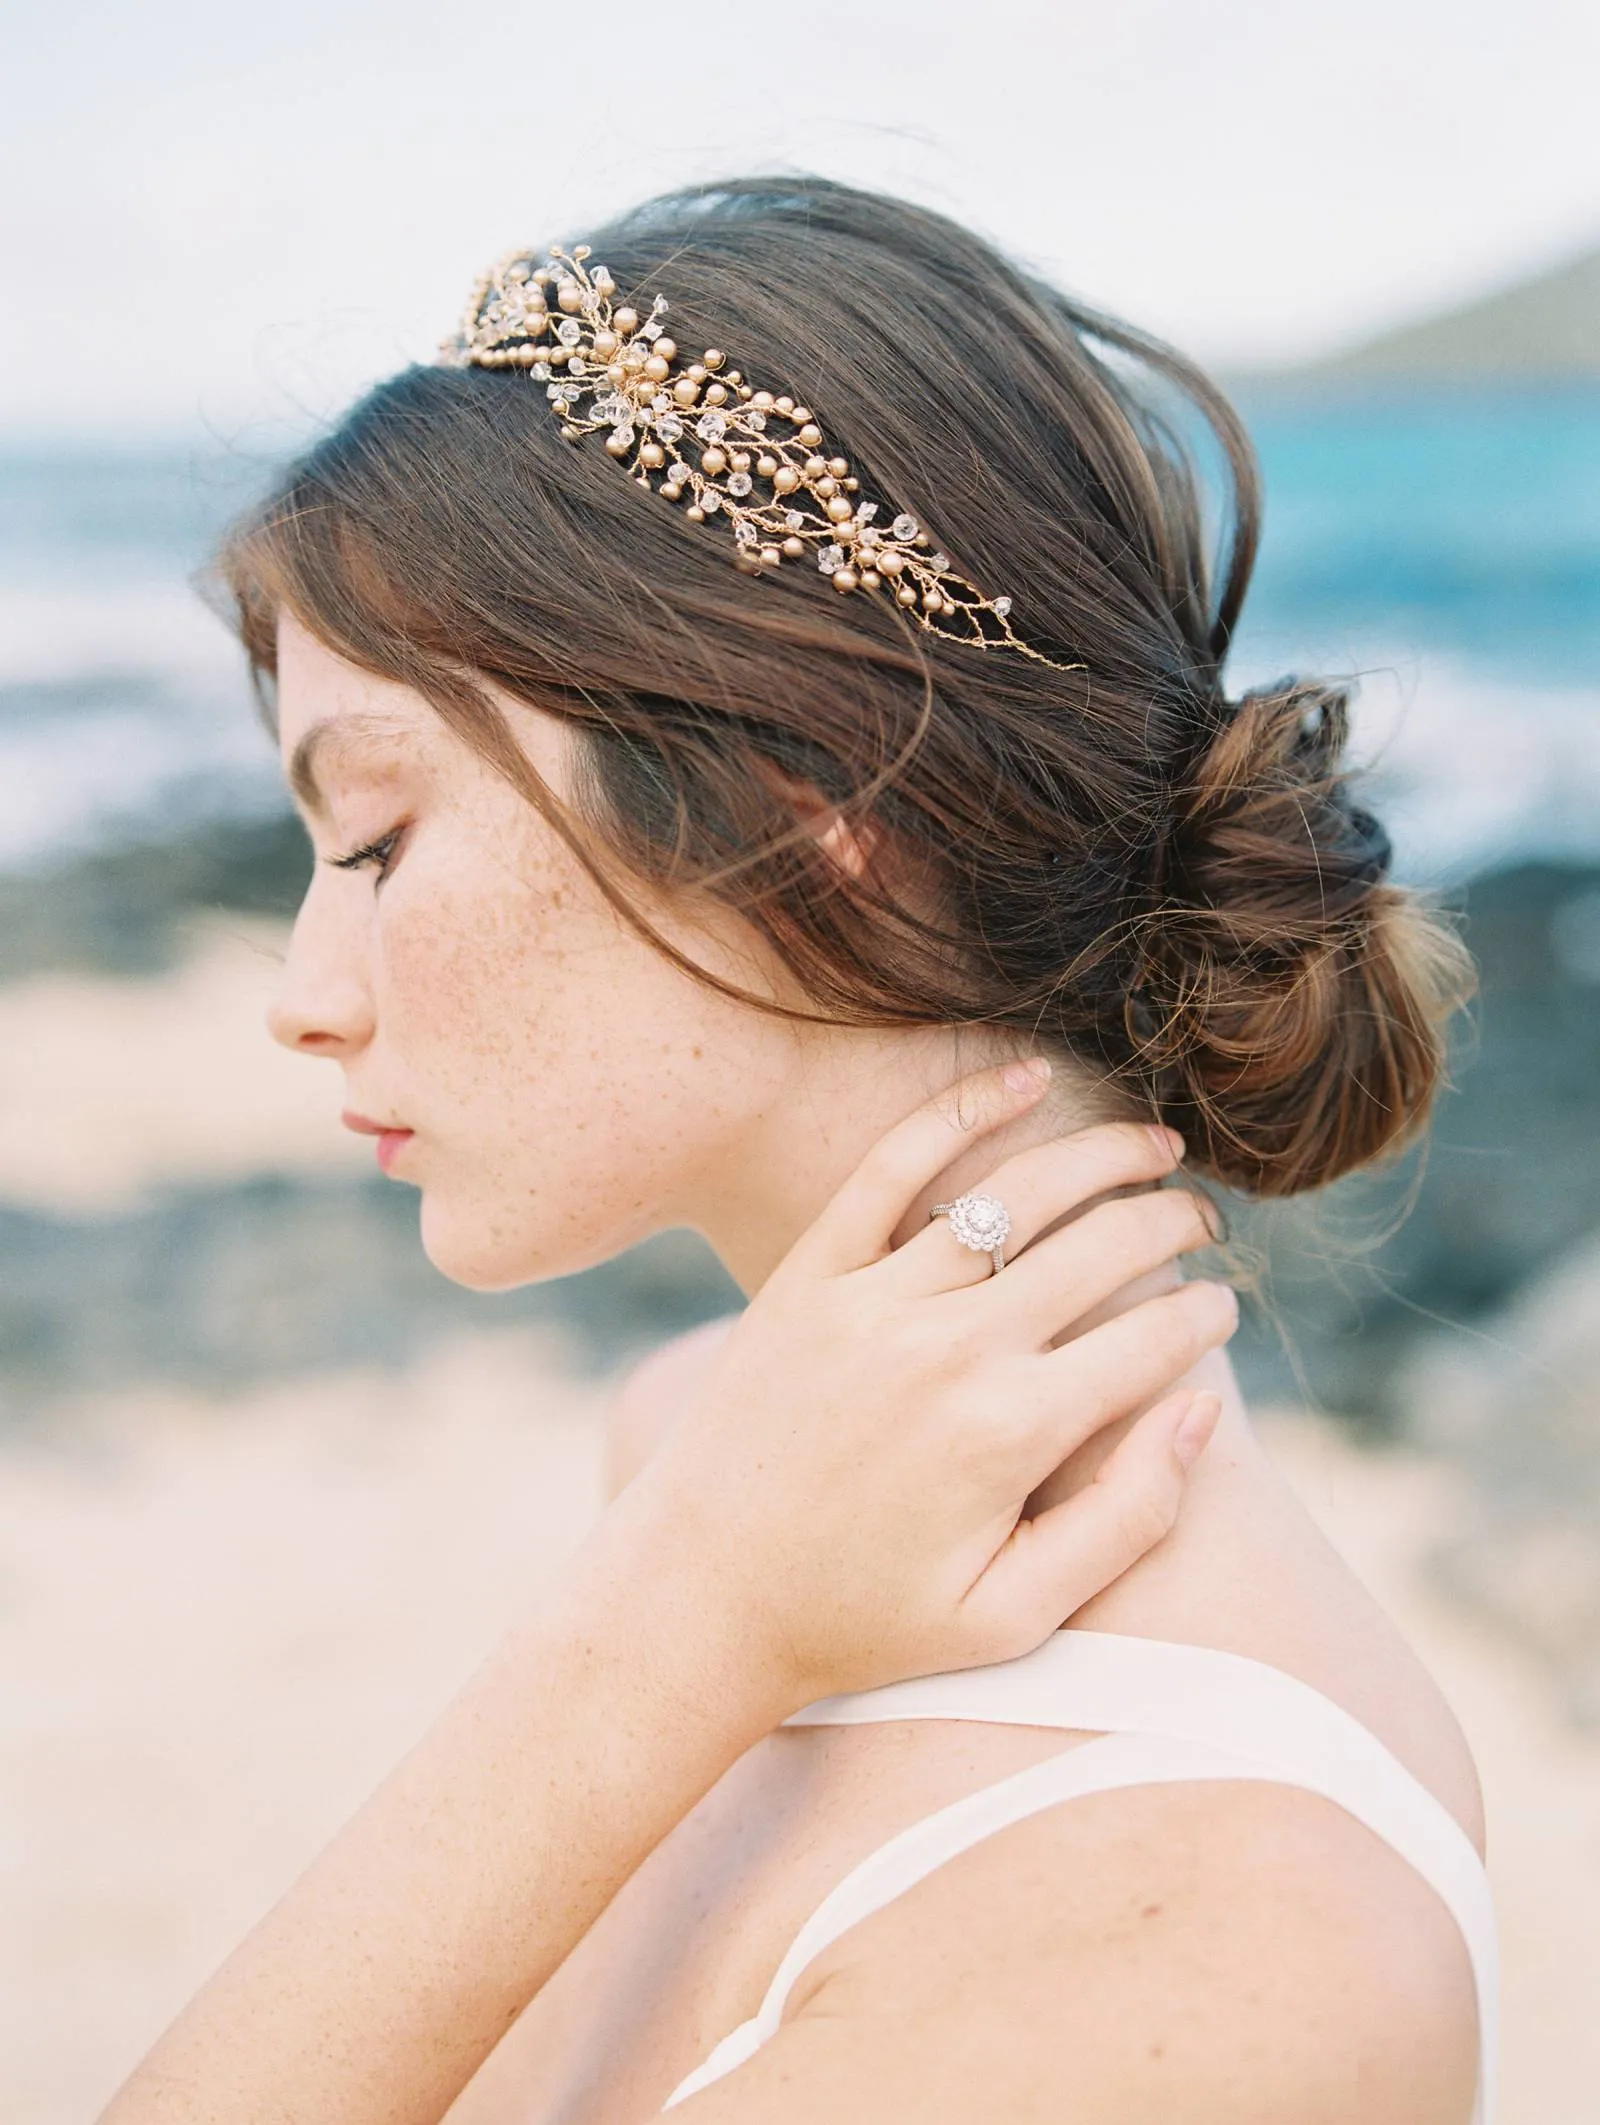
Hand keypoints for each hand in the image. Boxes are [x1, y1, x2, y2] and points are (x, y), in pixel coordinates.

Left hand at [625, 1059, 1234, 1717]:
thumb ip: (1127, 1519)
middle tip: (1204, 1221)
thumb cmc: (865, 1621)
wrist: (703, 1597)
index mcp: (1012, 1433)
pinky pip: (895, 1166)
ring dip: (1103, 1156)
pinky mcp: (812, 1272)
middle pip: (1102, 1247)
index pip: (1152, 1337)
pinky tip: (1026, 1076)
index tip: (1222, 1308)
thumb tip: (1204, 1407)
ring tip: (1154, 1146)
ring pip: (1017, 1193)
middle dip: (1174, 1222)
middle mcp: (950, 1349)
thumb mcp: (1012, 1616)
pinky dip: (965, 1110)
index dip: (1205, 1314)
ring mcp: (875, 1299)